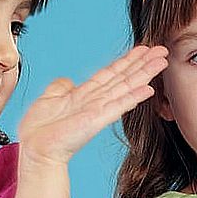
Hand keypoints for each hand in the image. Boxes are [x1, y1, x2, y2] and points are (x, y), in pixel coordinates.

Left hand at [17, 45, 168, 168]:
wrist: (36, 149)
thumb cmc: (40, 129)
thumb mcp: (48, 98)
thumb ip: (60, 87)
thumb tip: (67, 80)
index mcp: (84, 95)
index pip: (110, 74)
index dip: (126, 61)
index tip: (142, 49)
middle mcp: (96, 101)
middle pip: (123, 77)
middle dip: (142, 63)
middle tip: (160, 50)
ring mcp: (99, 110)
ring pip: (126, 87)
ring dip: (144, 73)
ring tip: (160, 61)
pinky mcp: (97, 119)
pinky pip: (119, 105)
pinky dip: (134, 96)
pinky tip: (148, 88)